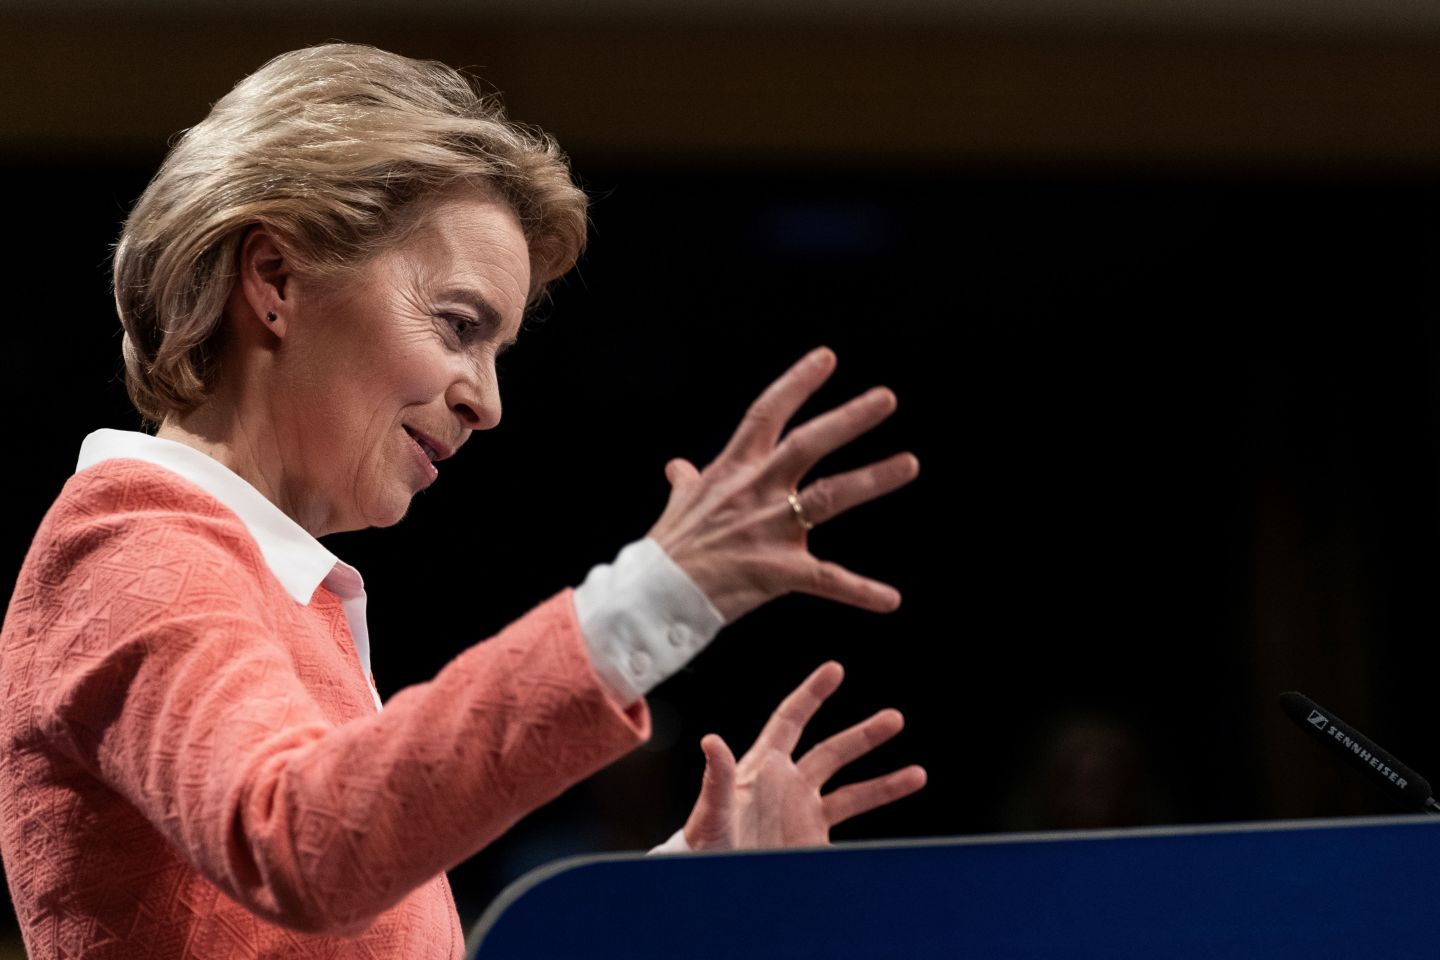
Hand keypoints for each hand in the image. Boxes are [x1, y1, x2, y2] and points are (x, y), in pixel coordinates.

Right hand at [647, 347, 918, 623]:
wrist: (654, 596)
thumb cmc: (669, 550)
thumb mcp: (678, 505)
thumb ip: (688, 483)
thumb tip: (678, 466)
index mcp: (733, 470)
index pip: (766, 414)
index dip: (796, 384)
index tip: (827, 358)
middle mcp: (755, 492)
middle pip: (807, 444)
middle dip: (848, 420)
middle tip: (886, 398)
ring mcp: (769, 529)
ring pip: (829, 496)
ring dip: (872, 479)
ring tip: (909, 463)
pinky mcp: (779, 571)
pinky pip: (827, 580)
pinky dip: (861, 592)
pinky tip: (890, 600)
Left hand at [681, 662, 926, 850]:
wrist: (713, 888)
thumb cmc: (703, 848)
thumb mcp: (710, 813)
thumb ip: (715, 778)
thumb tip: (711, 740)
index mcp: (762, 768)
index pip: (791, 720)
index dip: (812, 693)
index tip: (835, 669)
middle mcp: (787, 786)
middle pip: (833, 751)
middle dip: (864, 736)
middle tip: (895, 718)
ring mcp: (803, 815)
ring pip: (852, 793)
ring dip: (884, 784)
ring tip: (918, 774)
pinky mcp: (812, 843)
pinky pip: (850, 829)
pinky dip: (873, 824)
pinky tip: (889, 828)